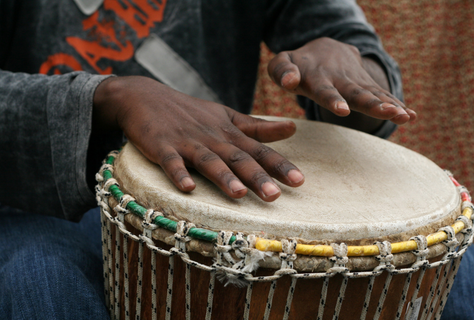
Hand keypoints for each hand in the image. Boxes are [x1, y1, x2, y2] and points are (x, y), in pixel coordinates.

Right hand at [93, 76, 303, 200]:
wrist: (145, 96)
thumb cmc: (190, 111)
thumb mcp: (226, 115)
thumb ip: (258, 126)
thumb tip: (293, 128)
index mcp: (229, 133)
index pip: (259, 150)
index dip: (279, 165)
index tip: (299, 181)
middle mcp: (212, 138)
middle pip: (237, 158)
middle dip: (256, 177)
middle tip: (275, 196)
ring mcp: (187, 142)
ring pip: (208, 161)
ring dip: (223, 177)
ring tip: (238, 195)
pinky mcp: (161, 146)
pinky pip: (171, 162)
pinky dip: (178, 173)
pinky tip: (188, 188)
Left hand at [268, 37, 415, 124]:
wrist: (323, 48)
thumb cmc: (296, 63)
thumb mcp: (281, 63)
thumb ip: (281, 71)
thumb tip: (291, 82)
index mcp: (317, 78)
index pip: (325, 90)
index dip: (333, 99)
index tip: (342, 110)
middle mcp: (340, 80)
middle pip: (357, 94)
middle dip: (372, 105)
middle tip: (389, 113)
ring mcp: (356, 82)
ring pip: (374, 94)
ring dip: (389, 105)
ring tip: (405, 116)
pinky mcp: (366, 85)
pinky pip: (382, 95)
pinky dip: (396, 103)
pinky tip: (411, 115)